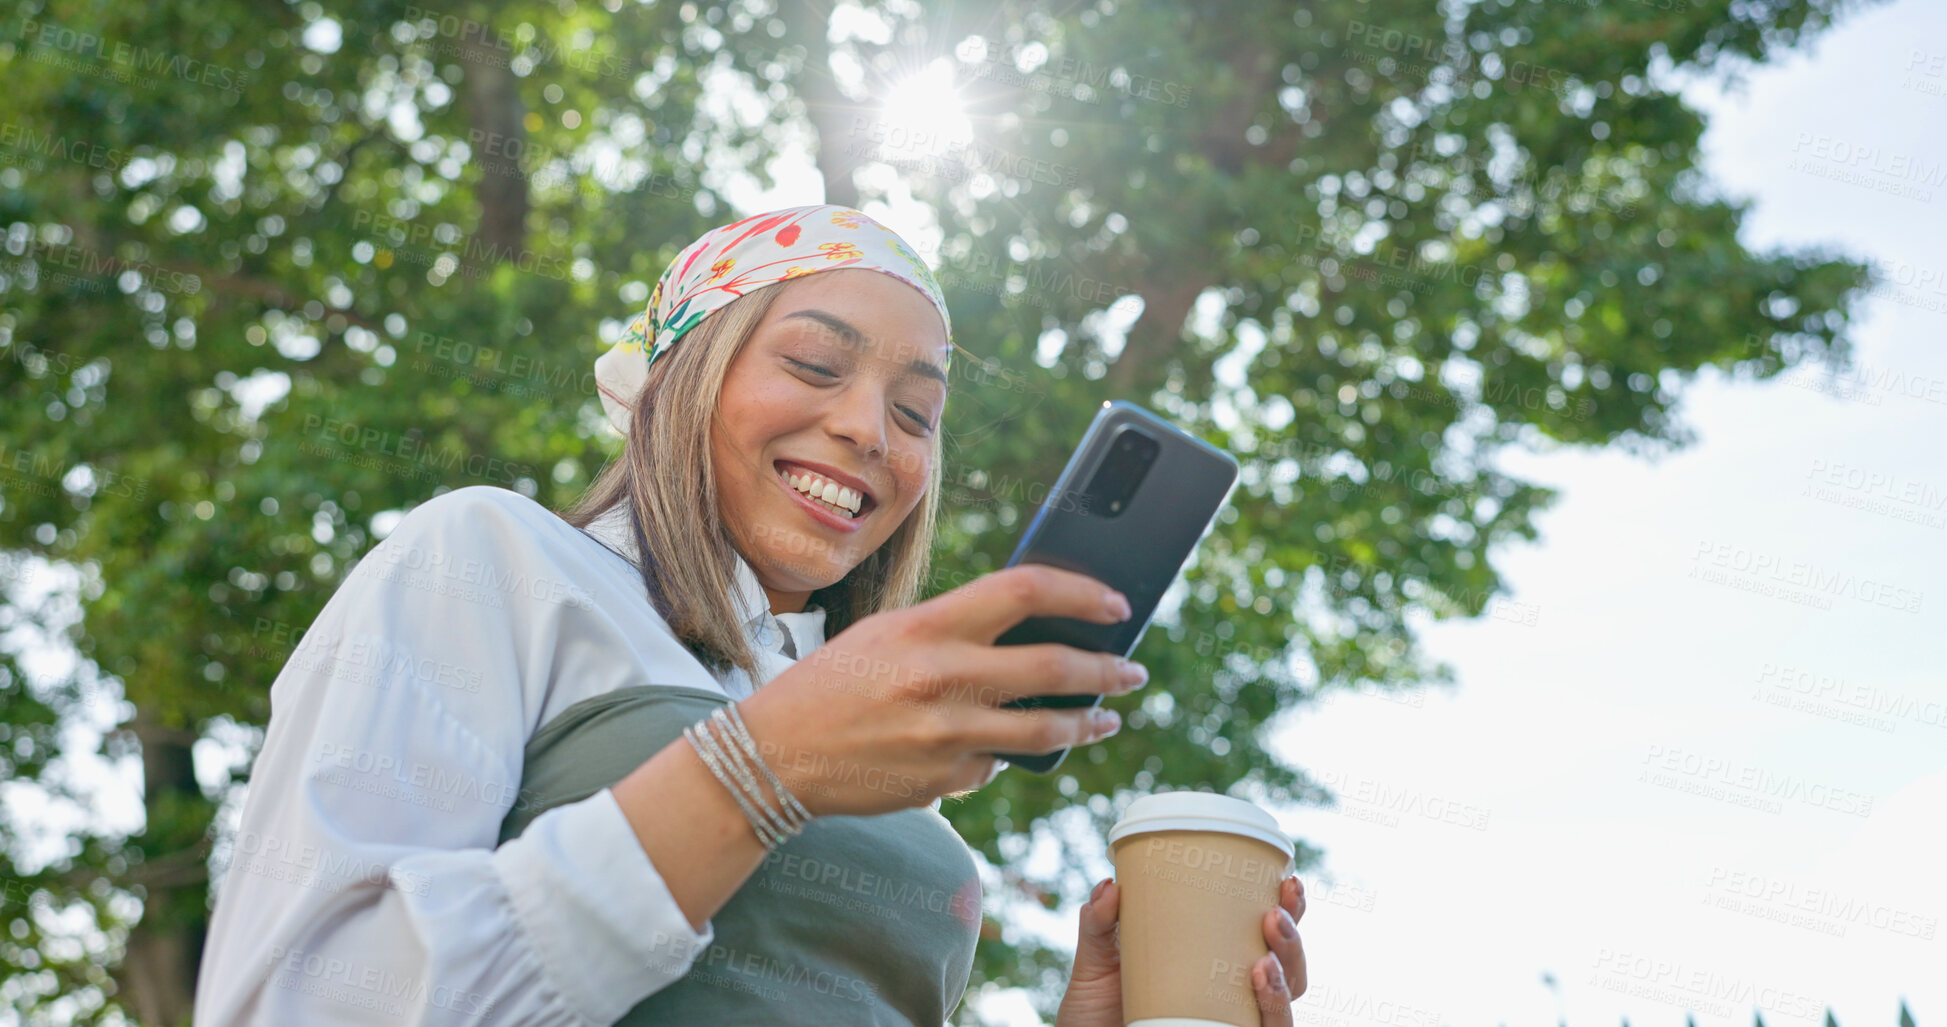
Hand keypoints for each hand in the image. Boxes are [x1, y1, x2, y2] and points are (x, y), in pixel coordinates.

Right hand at [737, 564, 1150, 815]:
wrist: (775, 754)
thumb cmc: (834, 682)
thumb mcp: (888, 633)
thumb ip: (953, 628)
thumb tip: (1030, 628)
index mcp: (927, 626)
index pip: (1024, 591)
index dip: (1081, 594)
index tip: (1115, 604)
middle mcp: (942, 678)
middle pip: (1053, 668)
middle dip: (1107, 670)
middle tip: (1132, 670)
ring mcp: (946, 735)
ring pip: (1044, 731)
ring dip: (1087, 723)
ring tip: (1106, 717)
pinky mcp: (945, 780)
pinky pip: (996, 766)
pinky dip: (1005, 756)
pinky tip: (1000, 748)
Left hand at [1055, 873, 1307, 1026]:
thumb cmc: (1096, 1008)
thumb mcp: (1095, 962)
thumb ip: (1098, 923)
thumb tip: (1111, 885)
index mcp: (1214, 959)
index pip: (1265, 932)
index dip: (1289, 908)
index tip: (1288, 880)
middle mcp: (1233, 993)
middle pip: (1288, 967)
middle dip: (1293, 941)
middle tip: (1275, 915)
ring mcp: (1232, 1022)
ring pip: (1286, 1003)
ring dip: (1286, 978)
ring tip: (1265, 960)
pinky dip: (1274, 1012)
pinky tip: (1261, 984)